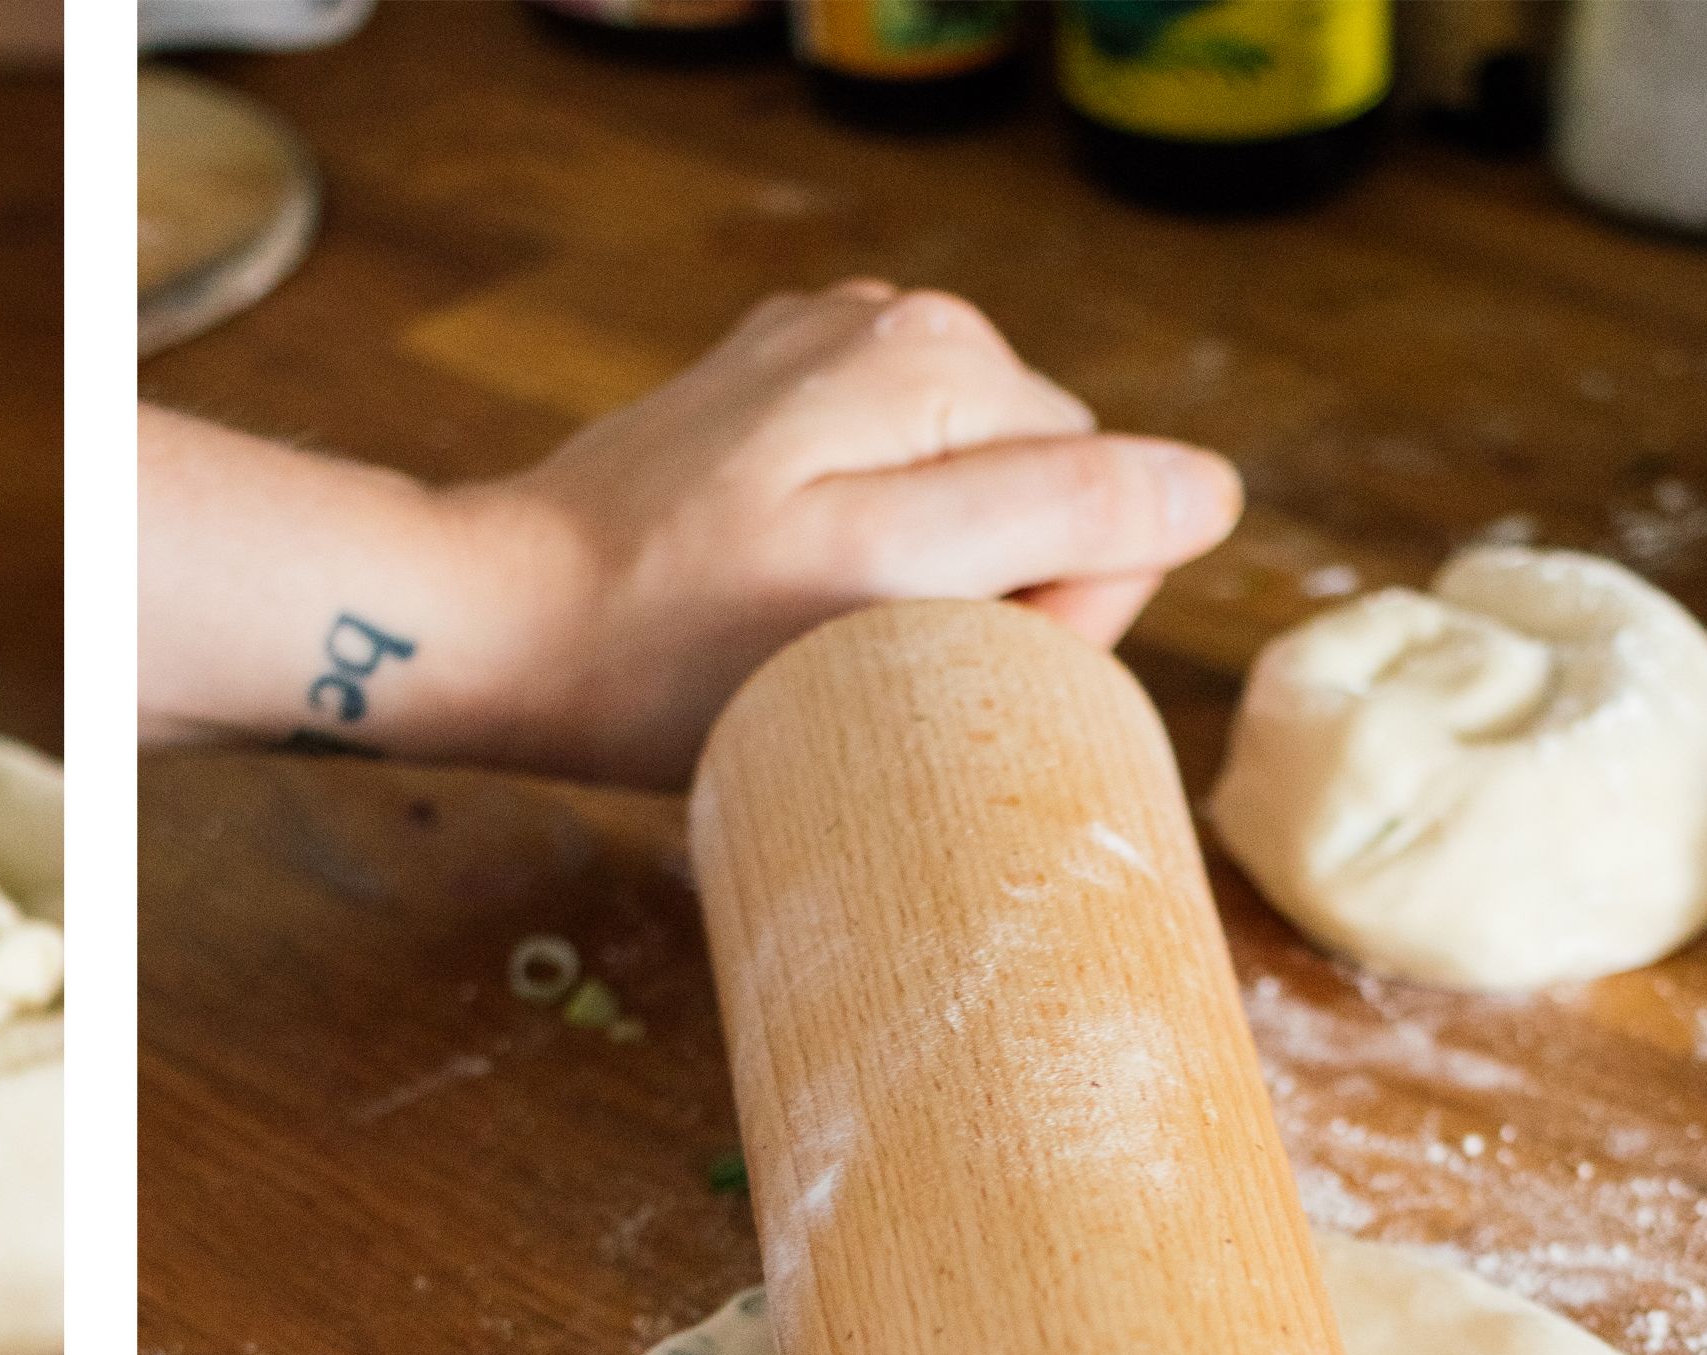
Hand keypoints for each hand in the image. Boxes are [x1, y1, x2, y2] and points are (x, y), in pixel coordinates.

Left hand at [138, 287, 1238, 787]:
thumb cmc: (676, 646)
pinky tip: (780, 605)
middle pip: (1044, 496)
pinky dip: (858, 564)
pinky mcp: (770, 407)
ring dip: (923, 593)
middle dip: (991, 603)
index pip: (1116, 501)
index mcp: (951, 357)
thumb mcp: (881, 591)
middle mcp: (901, 324)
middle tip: (868, 678)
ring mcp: (829, 357)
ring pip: (966, 505)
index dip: (1055, 620)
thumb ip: (1056, 519)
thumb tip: (1208, 492)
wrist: (498, 624)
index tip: (935, 674)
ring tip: (813, 646)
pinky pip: (884, 497)